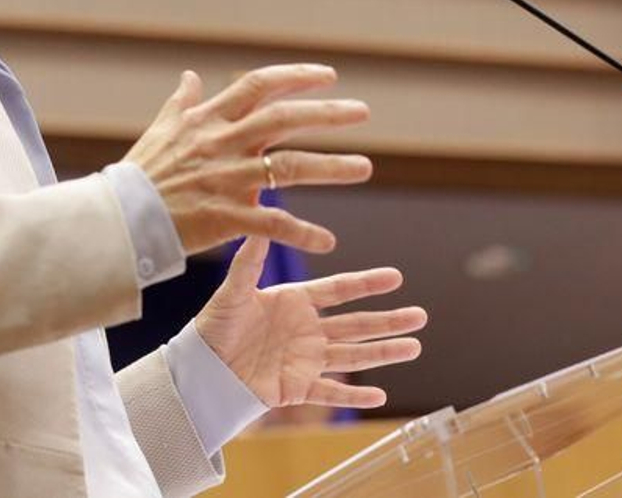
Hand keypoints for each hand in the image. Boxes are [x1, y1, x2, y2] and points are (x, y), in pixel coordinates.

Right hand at [124, 64, 371, 255]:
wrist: (119, 220)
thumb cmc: (141, 175)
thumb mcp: (161, 130)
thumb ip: (182, 103)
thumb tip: (190, 76)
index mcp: (209, 120)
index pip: (258, 86)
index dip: (295, 76)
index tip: (329, 75)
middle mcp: (223, 144)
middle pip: (283, 119)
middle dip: (326, 113)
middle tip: (362, 111)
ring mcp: (227, 179)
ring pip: (289, 167)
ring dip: (331, 167)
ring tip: (363, 167)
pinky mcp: (226, 216)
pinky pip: (273, 224)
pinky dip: (302, 233)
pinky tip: (327, 241)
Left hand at [195, 237, 427, 409]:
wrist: (200, 369)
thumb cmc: (213, 326)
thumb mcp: (232, 291)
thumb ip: (249, 262)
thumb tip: (259, 225)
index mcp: (296, 301)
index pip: (340, 290)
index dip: (368, 284)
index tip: (396, 277)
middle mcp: (307, 329)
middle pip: (357, 323)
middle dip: (389, 320)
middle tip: (421, 316)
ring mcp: (306, 359)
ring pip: (353, 355)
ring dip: (384, 352)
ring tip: (415, 347)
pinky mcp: (297, 388)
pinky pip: (330, 392)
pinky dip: (354, 395)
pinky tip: (379, 396)